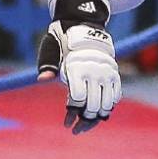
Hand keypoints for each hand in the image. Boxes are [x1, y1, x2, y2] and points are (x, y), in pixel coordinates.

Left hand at [34, 0, 118, 133]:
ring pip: (107, 104)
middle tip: (77, 130)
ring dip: (98, 118)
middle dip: (85, 121)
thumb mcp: (50, 49)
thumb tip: (42, 79)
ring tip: (86, 126)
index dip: (71, 113)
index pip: (77, 98)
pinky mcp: (115, 75)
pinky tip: (98, 116)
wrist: (85, 28)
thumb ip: (47, 64)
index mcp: (77, 67)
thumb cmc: (62, 41)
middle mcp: (95, 72)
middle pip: (93, 105)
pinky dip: (108, 108)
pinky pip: (115, 97)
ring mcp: (107, 74)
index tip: (66, 124)